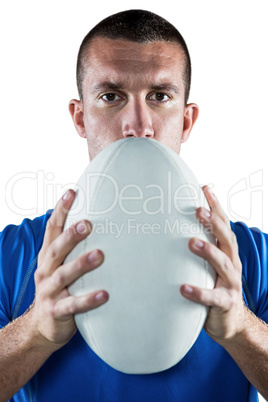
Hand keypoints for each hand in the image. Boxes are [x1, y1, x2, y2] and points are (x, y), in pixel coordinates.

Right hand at [30, 189, 108, 349]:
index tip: (72, 192)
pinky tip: (104, 294)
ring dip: (81, 264)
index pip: (52, 229)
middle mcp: (46, 270)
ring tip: (100, 255)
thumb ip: (74, 248)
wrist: (42, 326)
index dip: (61, 210)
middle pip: (57, 249)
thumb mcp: (61, 266)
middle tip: (88, 223)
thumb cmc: (60, 289)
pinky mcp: (56, 311)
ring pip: (64, 275)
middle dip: (71, 235)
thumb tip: (100, 222)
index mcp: (48, 257)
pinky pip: (73, 305)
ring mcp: (49, 291)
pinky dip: (88, 300)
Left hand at [180, 185, 245, 342]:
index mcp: (227, 252)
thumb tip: (173, 224)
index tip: (204, 188)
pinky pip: (213, 298)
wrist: (230, 321)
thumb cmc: (213, 285)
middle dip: (213, 223)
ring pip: (223, 264)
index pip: (223, 224)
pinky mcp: (226, 303)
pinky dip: (199, 292)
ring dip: (208, 252)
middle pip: (226, 239)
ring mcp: (231, 284)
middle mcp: (232, 264)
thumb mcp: (208, 264)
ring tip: (192, 242)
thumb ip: (199, 245)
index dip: (216, 206)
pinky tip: (183, 288)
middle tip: (198, 210)